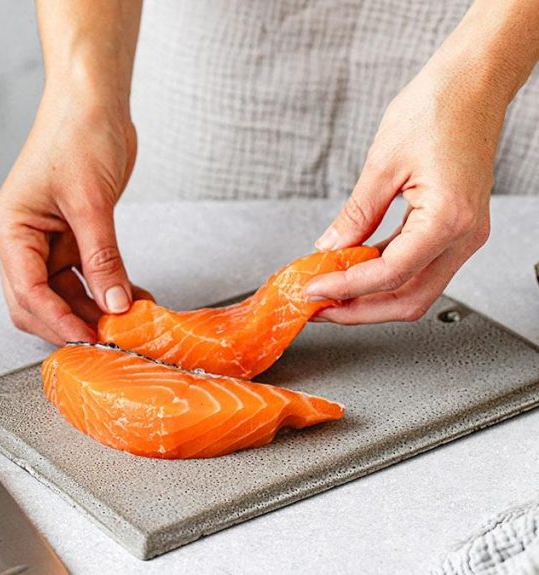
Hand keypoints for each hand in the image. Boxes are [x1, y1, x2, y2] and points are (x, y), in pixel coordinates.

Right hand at [0, 88, 150, 344]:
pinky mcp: (73, 236)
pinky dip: (107, 289)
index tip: (90, 339)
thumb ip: (103, 258)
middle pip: (37, 302)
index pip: (28, 291)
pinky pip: (87, 275)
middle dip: (71, 321)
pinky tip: (132, 298)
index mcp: (11, 229)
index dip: (58, 321)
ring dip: (94, 309)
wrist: (94, 100)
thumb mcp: (91, 202)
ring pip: (65, 293)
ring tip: (127, 321)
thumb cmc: (77, 133)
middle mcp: (24, 239)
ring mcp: (48, 240)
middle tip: (108, 338)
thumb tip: (114, 305)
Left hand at [304, 52, 503, 322]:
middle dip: (359, 310)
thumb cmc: (438, 108)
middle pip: (408, 300)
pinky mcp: (457, 228)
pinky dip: (385, 275)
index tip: (313, 290)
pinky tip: (355, 270)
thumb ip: (356, 215)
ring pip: (416, 290)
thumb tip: (330, 248)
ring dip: (371, 297)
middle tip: (318, 307)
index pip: (390, 275)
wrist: (473, 84)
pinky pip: (420, 267)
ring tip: (330, 291)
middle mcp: (464, 235)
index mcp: (448, 218)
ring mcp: (465, 235)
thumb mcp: (382, 164)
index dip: (345, 289)